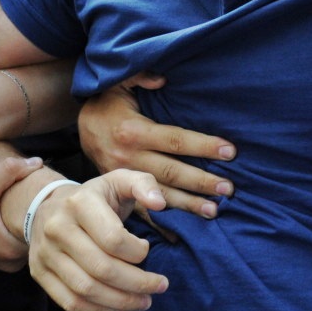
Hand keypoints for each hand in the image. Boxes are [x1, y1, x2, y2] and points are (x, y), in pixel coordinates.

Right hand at [0, 154, 45, 271]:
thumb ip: (9, 172)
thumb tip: (37, 162)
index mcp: (13, 250)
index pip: (45, 229)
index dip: (48, 208)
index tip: (48, 191)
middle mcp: (13, 263)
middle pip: (39, 235)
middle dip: (40, 213)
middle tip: (42, 190)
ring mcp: (6, 263)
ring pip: (29, 238)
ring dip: (30, 220)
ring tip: (30, 198)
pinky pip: (19, 241)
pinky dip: (20, 227)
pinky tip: (16, 210)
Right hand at [28, 169, 168, 310]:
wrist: (47, 206)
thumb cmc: (94, 197)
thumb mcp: (119, 180)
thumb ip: (144, 184)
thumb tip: (159, 204)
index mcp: (79, 203)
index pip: (113, 238)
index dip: (137, 252)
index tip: (147, 250)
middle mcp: (57, 228)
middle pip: (101, 268)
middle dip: (137, 283)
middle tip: (159, 286)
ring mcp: (45, 253)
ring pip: (86, 289)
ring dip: (121, 301)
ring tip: (144, 301)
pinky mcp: (39, 273)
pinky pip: (71, 302)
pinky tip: (119, 307)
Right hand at [77, 72, 234, 216]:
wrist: (81, 127)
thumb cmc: (109, 103)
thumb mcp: (119, 81)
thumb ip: (140, 76)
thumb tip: (162, 80)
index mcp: (133, 130)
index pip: (176, 140)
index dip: (204, 145)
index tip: (230, 151)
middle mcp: (128, 157)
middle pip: (172, 172)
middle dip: (202, 181)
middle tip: (229, 189)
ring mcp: (123, 178)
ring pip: (161, 195)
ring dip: (188, 205)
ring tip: (214, 211)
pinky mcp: (120, 192)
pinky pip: (142, 212)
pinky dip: (162, 224)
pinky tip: (182, 234)